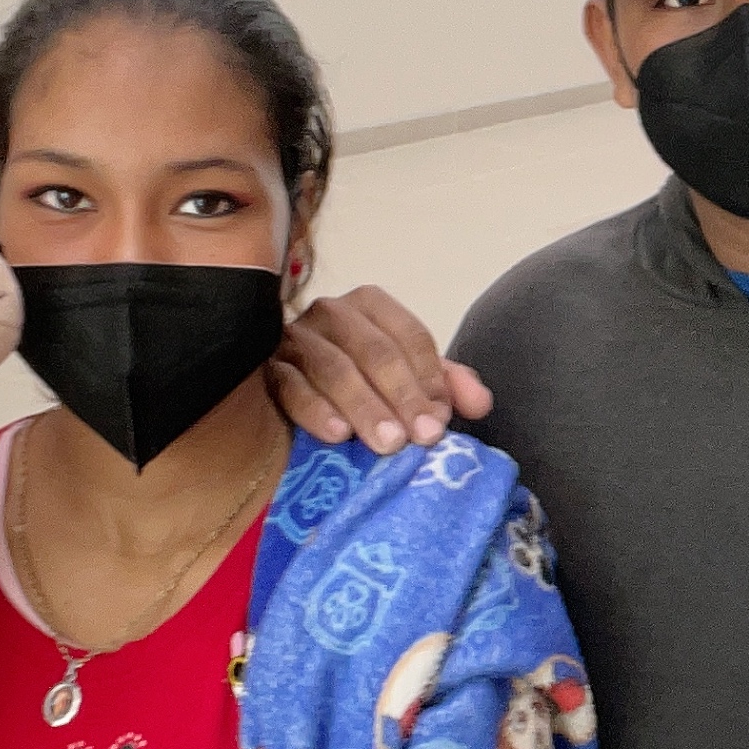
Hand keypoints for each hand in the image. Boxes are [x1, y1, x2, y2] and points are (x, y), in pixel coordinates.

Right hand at [266, 285, 491, 453]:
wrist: (292, 387)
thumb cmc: (361, 381)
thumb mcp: (407, 378)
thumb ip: (446, 385)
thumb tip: (480, 403)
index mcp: (371, 305)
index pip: (408, 336)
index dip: (429, 378)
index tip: (441, 419)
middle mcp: (332, 312)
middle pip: (374, 351)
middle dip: (403, 396)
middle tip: (422, 438)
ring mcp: (295, 338)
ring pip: (334, 368)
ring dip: (365, 407)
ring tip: (389, 443)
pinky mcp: (267, 369)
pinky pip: (291, 387)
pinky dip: (315, 410)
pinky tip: (337, 434)